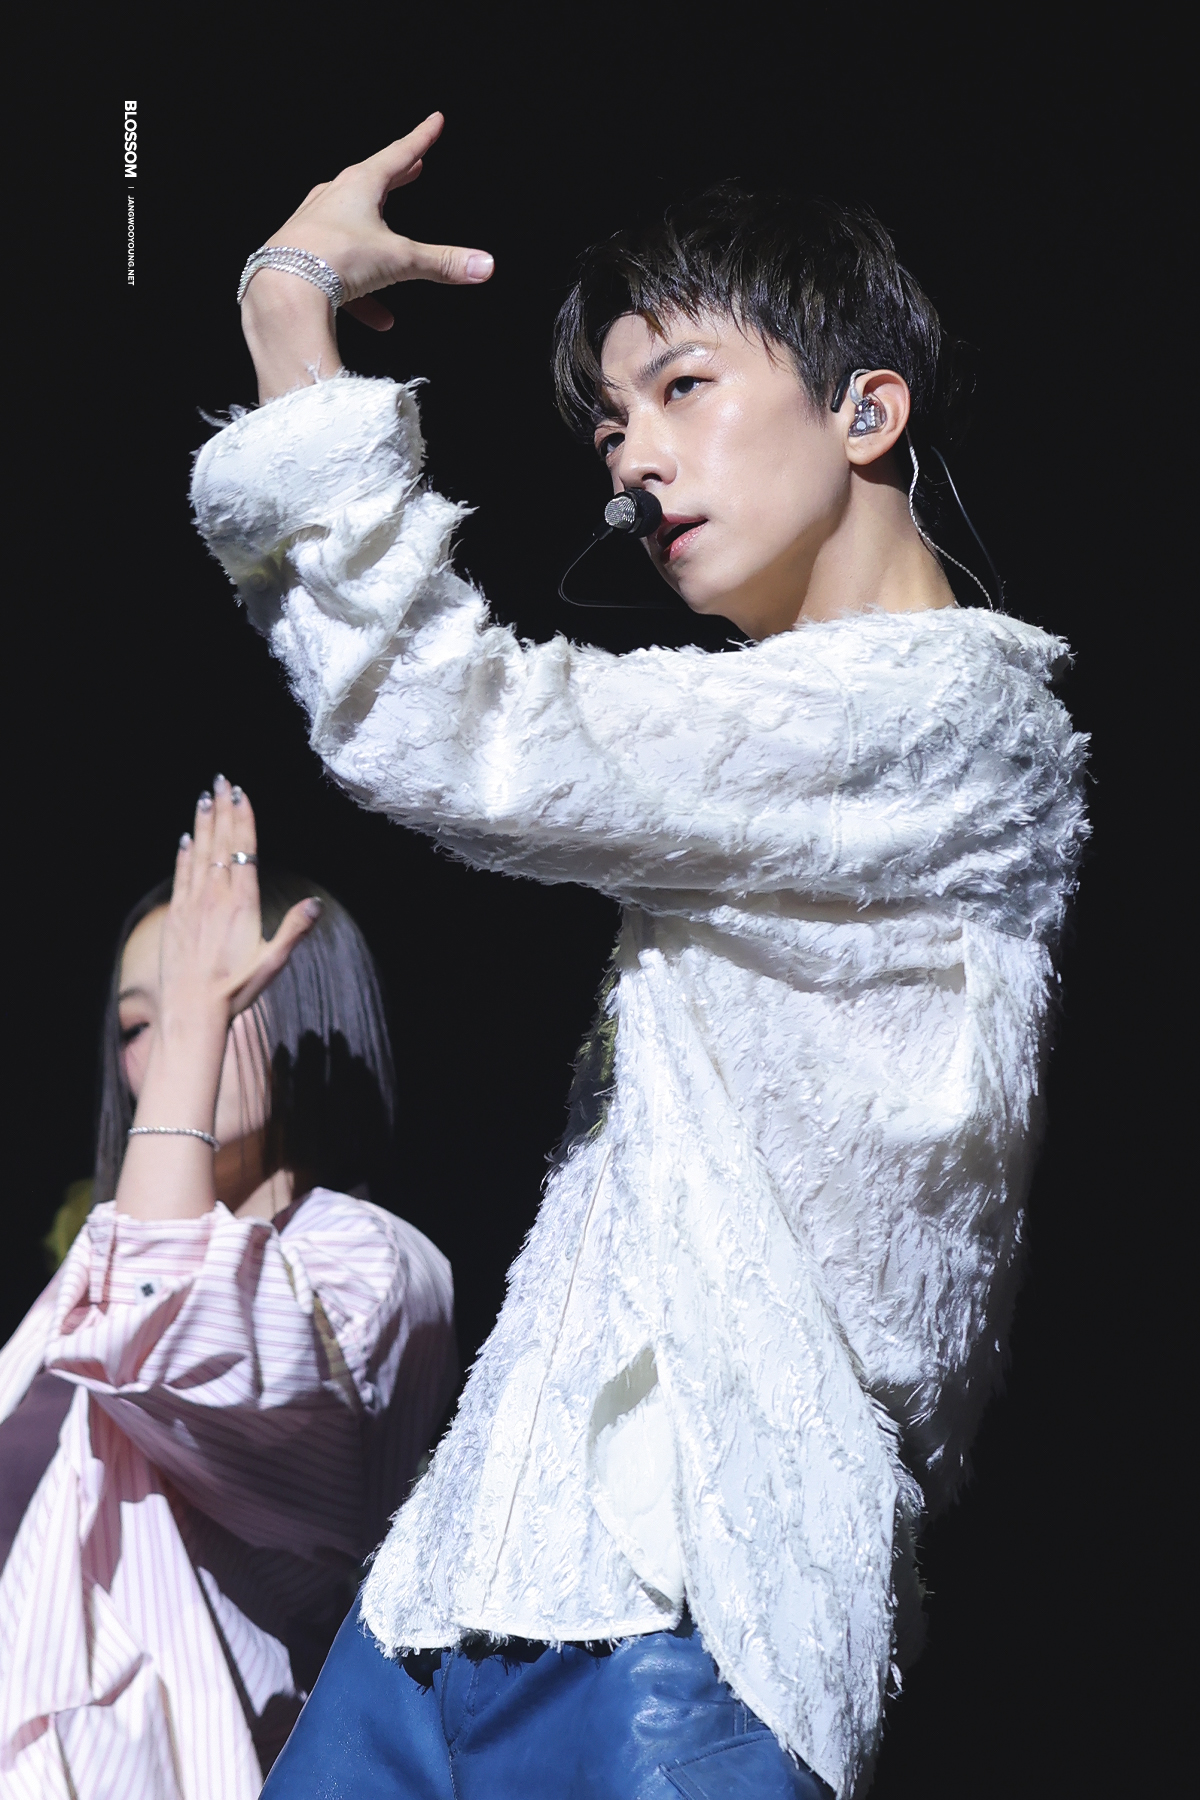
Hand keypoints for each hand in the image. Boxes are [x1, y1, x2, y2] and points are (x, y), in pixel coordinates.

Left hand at [162, 775, 318, 1031]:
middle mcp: (216, 896)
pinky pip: (181, 875)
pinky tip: (185, 838)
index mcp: (243, 903)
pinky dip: (184, 853)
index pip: (244, 851)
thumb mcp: (273, 962)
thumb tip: (315, 903)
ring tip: (204, 798)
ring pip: (199, 853)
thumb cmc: (236, 988)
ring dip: (202, 823)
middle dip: (222, 810)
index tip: (242, 795)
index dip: (244, 820)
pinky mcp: (176, 915)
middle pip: (220, 843)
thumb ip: (294, 930)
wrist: (192, 1008)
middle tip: (221, 781)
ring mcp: (193, 903)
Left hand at [256, 112, 494, 331]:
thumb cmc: (337, 259)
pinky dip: (361, 292)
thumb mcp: (399, 259)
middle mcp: (332, 199)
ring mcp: (314, 227)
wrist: (284, 289)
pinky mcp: (303, 257)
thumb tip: (484, 265)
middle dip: (396, 179)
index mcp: (359, 185)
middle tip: (413, 168)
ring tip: (398, 266)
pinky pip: (339, 271)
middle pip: (371, 183)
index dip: (421, 138)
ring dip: (379, 247)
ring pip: (354, 232)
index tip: (435, 121)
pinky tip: (379, 318)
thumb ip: (442, 263)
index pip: (398, 154)